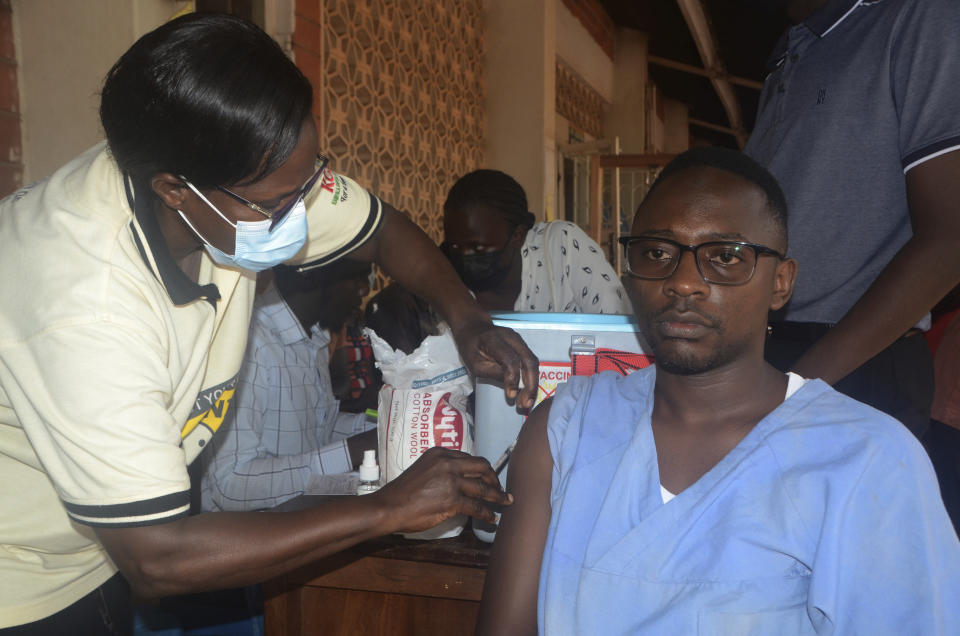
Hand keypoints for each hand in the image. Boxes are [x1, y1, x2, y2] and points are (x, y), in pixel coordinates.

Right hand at [373, 447, 513, 533]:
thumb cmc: (402, 492)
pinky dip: (486, 513)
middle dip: (494, 479)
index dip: (482, 469)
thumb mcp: (423, 470)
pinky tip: (491, 518)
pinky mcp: (452, 500)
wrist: (389, 506)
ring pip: (483, 488)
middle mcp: (448, 463)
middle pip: (482, 467)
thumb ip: (442, 471)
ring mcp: (451, 481)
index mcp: (440, 454)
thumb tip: (460, 482)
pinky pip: (476, 506)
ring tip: (505, 502)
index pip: (469, 458)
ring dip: (497, 496)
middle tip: (500, 488)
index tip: (487, 477)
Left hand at [451, 320, 538, 408]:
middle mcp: (511, 337)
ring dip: (533, 383)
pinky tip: (527, 391)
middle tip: (526, 403)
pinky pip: (530, 361)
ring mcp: (519, 340)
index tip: (511, 395)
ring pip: (533, 362)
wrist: (474, 328)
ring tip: (527, 401)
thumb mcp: (474, 363)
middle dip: (530, 384)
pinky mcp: (522, 345)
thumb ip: (492, 372)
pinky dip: (531, 378)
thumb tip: (511, 385)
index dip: (513, 379)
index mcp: (494, 339)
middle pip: (529, 360)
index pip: (510, 360)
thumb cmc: (470, 346)